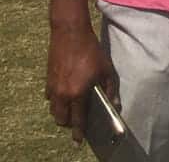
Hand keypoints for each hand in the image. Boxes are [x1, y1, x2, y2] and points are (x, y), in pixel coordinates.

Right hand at [46, 22, 117, 142]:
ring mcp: (53, 87)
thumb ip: (111, 89)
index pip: (77, 119)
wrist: (70, 34)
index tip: (79, 140)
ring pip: (54, 110)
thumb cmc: (92, 51)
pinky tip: (66, 94)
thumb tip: (115, 104)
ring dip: (62, 113)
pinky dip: (56, 100)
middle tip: (78, 120)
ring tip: (72, 108)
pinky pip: (49, 98)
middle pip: (61, 119)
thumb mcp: (107, 69)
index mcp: (78, 93)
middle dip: (69, 122)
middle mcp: (62, 94)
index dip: (79, 131)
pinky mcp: (48, 80)